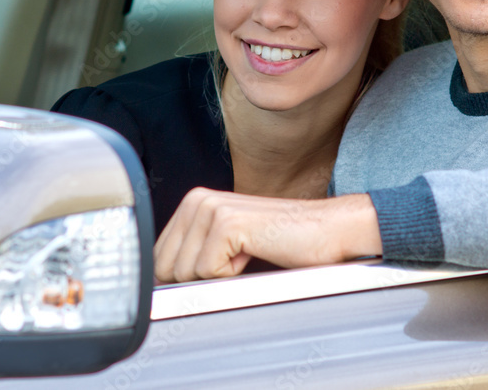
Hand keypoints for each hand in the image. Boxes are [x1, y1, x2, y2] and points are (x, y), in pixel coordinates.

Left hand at [153, 188, 382, 282]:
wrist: (329, 232)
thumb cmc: (285, 244)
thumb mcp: (229, 247)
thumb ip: (195, 254)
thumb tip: (159, 286)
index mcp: (193, 203)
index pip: (158, 259)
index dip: (184, 278)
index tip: (218, 272)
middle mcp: (197, 200)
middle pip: (166, 269)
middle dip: (201, 280)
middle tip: (238, 264)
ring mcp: (210, 208)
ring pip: (184, 274)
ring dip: (220, 278)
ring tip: (249, 257)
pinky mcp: (226, 224)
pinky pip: (208, 274)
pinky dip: (234, 277)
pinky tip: (256, 255)